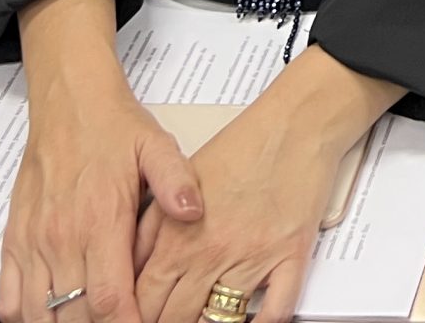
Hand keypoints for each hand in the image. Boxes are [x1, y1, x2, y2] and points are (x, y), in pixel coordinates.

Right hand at [0, 83, 200, 322]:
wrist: (68, 102)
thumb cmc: (113, 127)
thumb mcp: (157, 146)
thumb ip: (176, 181)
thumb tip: (193, 211)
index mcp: (100, 221)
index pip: (110, 299)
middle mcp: (62, 238)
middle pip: (75, 316)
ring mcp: (33, 244)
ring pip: (39, 314)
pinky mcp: (13, 242)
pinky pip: (8, 299)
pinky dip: (25, 317)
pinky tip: (49, 317)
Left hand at [133, 52, 395, 322]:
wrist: (296, 122)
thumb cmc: (242, 146)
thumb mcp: (177, 182)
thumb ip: (148, 229)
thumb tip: (129, 270)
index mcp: (176, 234)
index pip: (142, 299)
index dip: (135, 316)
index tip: (137, 317)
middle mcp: (209, 252)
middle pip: (174, 318)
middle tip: (170, 318)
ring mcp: (251, 258)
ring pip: (218, 320)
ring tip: (205, 319)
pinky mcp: (290, 257)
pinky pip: (274, 311)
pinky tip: (253, 322)